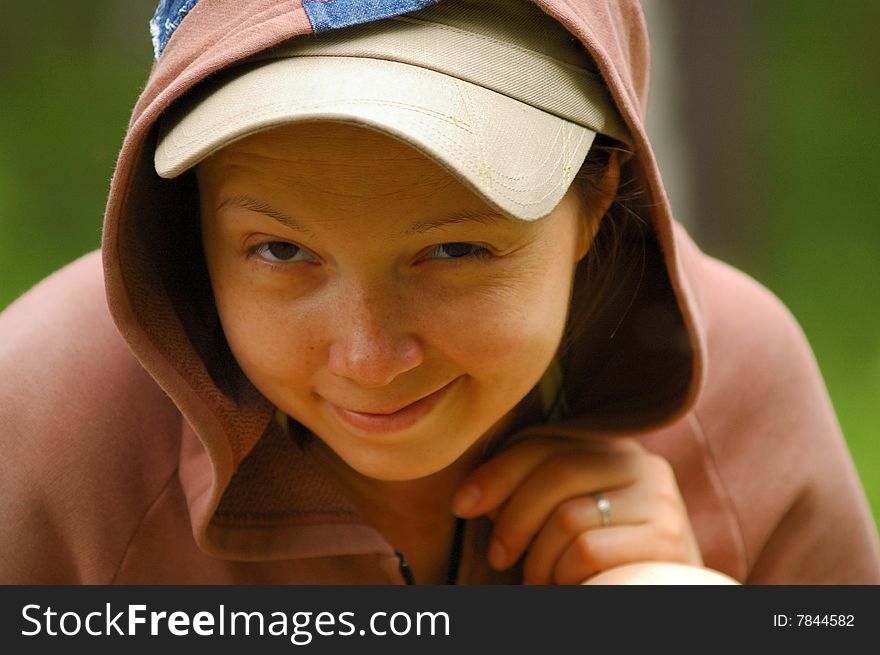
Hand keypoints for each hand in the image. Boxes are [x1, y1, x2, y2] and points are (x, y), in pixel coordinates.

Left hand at [451, 436, 703, 583]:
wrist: (655, 593)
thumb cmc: (592, 559)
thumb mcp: (557, 513)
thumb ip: (527, 490)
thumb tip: (469, 497)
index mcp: (609, 446)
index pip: (543, 442)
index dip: (495, 472)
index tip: (461, 505)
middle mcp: (641, 463)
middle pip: (555, 472)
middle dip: (513, 519)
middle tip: (498, 556)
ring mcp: (659, 499)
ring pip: (568, 516)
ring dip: (539, 558)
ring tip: (537, 579)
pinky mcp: (667, 538)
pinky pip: (587, 548)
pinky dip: (563, 573)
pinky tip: (566, 585)